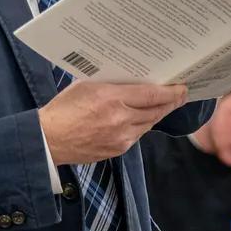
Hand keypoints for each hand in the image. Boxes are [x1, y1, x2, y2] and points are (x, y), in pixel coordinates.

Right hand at [39, 81, 188, 164]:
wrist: (48, 140)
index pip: (152, 95)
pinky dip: (141, 125)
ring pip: (149, 124)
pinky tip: (142, 118)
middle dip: (170, 103)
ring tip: (164, 104)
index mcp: (112, 98)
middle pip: (156, 110)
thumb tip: (134, 80)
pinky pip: (137, 135)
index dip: (171, 92)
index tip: (182, 87)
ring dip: (157, 114)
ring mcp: (121, 137)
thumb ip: (112, 84)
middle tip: (180, 95)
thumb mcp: (86, 86)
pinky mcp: (118, 150)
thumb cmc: (63, 109)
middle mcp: (120, 119)